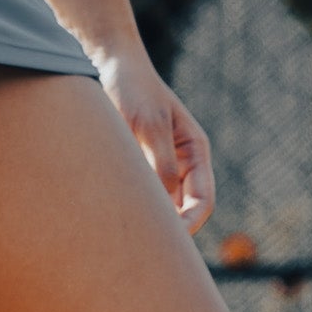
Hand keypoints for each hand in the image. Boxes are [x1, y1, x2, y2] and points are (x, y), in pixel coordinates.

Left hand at [92, 49, 214, 232]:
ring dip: (149, 219)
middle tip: (144, 249)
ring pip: (161, 206)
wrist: (109, 61)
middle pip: (184, 210)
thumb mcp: (148, 125)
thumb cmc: (133, 88)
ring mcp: (160, 165)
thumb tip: (165, 205)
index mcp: (195, 152)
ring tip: (125, 232)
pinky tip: (112, 213)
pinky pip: (140, 195)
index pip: (203, 201)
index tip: (169, 241)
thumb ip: (160, 165)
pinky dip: (132, 206)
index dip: (190, 223)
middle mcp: (181, 163)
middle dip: (170, 231)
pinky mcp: (137, 165)